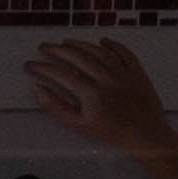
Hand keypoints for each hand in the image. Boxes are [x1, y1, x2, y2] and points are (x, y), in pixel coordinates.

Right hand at [24, 35, 176, 157]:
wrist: (147, 137)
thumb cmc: (113, 134)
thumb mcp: (81, 126)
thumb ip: (58, 108)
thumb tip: (38, 90)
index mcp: (91, 93)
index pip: (60, 74)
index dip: (42, 67)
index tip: (30, 65)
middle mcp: (106, 78)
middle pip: (77, 57)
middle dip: (57, 50)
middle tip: (44, 47)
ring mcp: (123, 72)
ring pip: (98, 51)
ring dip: (80, 44)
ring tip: (66, 43)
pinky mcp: (137, 71)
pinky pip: (123, 52)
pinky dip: (112, 45)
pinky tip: (102, 41)